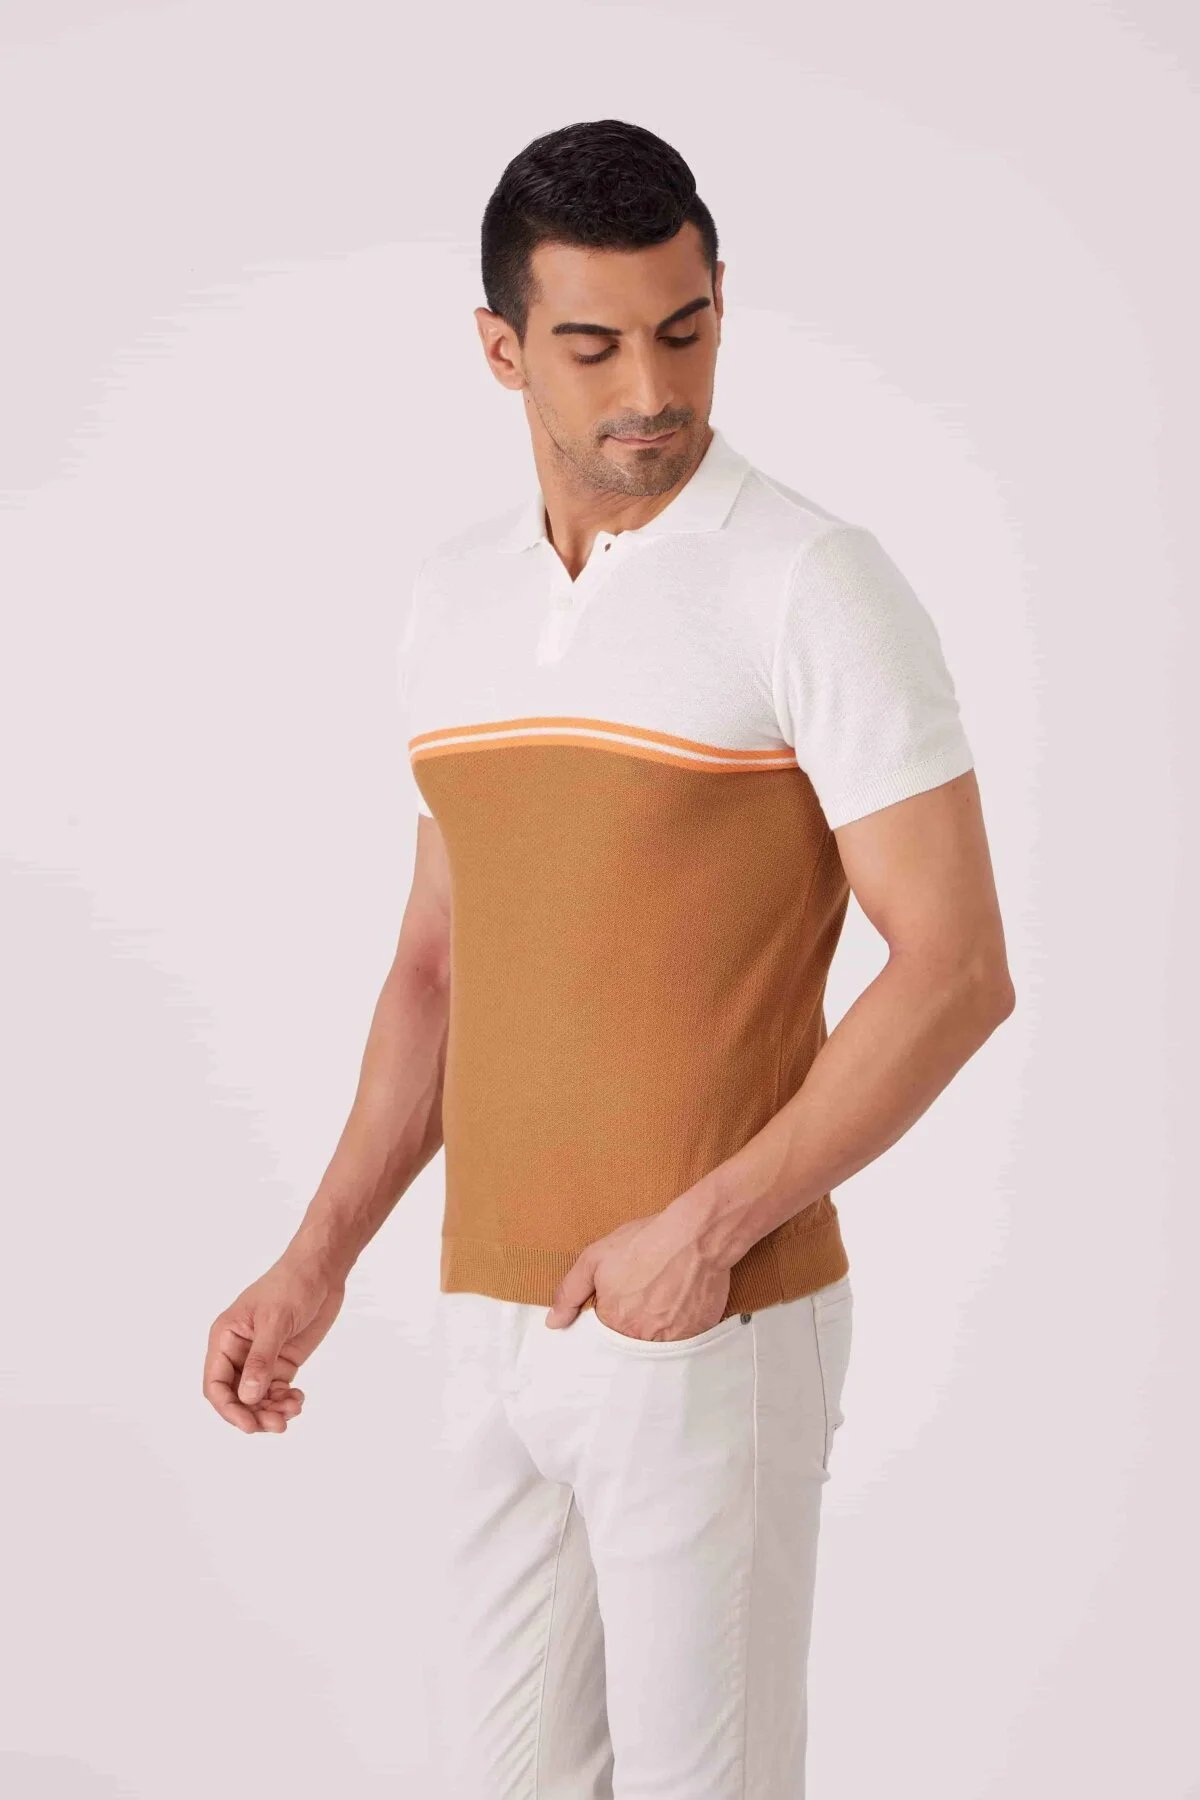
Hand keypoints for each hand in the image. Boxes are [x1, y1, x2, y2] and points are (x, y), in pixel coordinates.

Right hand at [203, 1249, 345, 1434]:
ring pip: (257, 1398)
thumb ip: (261, 1360)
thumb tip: (248, 1397)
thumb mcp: (276, 1320)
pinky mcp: (282, 1362)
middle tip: (278, 1425)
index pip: (216, 1384)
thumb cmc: (292, 1284)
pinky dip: (285, 1401)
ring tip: (293, 1410)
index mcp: (226, 1338)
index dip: (228, 1408)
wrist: (321, 1271)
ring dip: (272, 1411)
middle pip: (237, 1397)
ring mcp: (261, 1359)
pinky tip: (298, 1399)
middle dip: (254, 1414)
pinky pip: (276, 1392)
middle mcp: (239, 1352)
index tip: (249, 1424)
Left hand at [546, 1210, 730, 1342]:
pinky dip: (680, 1328)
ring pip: (656, 1345)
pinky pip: (683, 1342)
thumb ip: (570, 1292)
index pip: (603, 1336)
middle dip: (633, 1323)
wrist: (696, 1234)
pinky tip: (681, 1304)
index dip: (610, 1317)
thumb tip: (553, 1322)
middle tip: (645, 1297)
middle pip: (630, 1342)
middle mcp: (641, 1337)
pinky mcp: (697, 1334)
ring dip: (656, 1328)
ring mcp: (671, 1339)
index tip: (620, 1303)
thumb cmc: (646, 1241)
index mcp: (613, 1321)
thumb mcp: (595, 1257)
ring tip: (663, 1299)